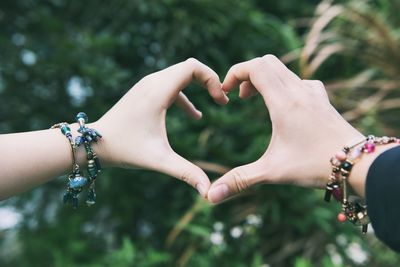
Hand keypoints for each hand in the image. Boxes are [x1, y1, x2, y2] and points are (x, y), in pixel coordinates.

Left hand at [92, 58, 228, 196]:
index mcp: (158, 91)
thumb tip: (208, 192)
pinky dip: (187, 95)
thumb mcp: (159, 160)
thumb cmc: (124, 149)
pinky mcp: (145, 92)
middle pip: (189, 67)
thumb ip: (186, 173)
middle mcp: (153, 82)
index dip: (212, 78)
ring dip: (200, 85)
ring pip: (180, 73)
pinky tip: (195, 116)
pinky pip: (172, 85)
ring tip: (216, 103)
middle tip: (223, 101)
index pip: (192, 67)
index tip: (221, 101)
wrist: (94, 142)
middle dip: (210, 80)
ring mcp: (147, 85)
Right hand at [207, 55, 363, 202]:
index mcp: (284, 102)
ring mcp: (312, 93)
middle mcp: (298, 90)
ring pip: (283, 70)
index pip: (256, 67)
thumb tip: (211, 196)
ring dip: (264, 78)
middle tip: (239, 97)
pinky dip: (282, 84)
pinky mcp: (321, 99)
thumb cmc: (316, 165)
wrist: (358, 163)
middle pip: (268, 62)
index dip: (235, 73)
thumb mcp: (273, 172)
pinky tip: (283, 104)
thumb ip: (240, 181)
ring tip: (255, 100)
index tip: (226, 92)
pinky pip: (298, 79)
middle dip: (247, 74)